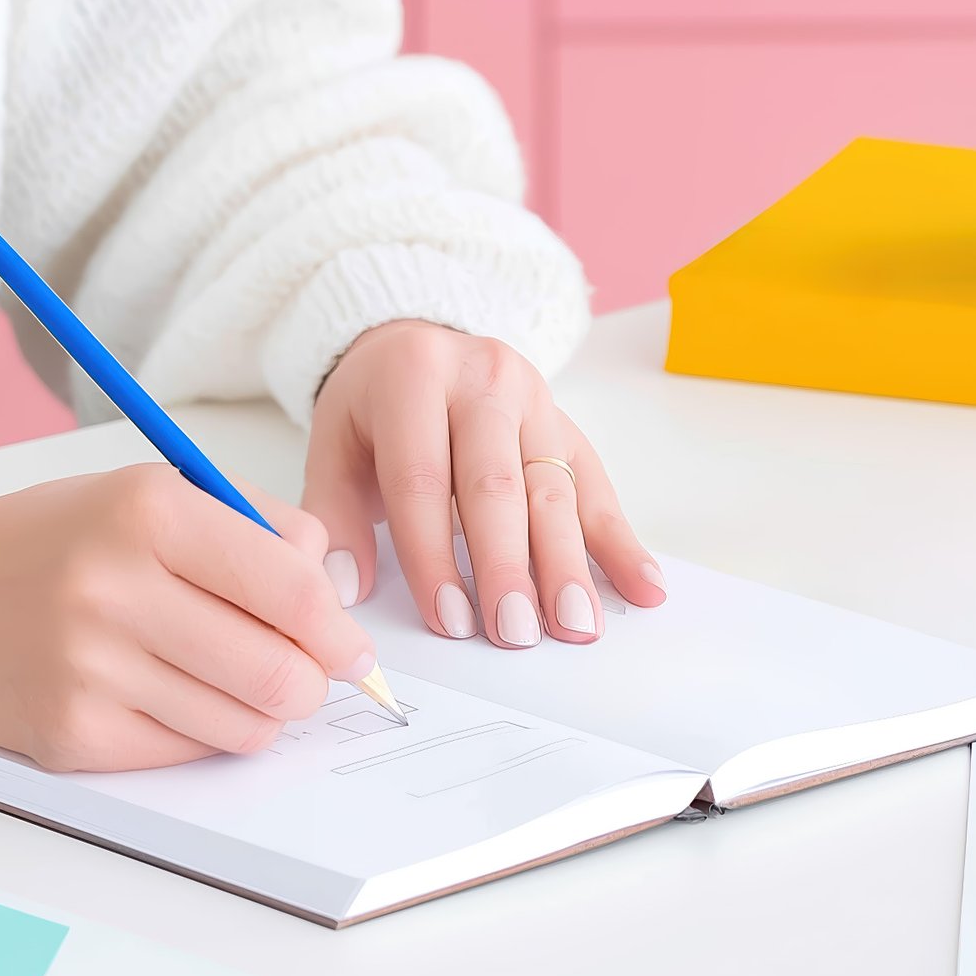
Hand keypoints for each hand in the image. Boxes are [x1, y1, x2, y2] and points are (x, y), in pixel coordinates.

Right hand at [0, 467, 375, 770]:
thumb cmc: (55, 541)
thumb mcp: (148, 494)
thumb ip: (252, 530)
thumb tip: (334, 597)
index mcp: (147, 511)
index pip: (292, 587)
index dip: (338, 628)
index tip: (348, 645)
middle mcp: (114, 586)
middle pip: (281, 671)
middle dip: (309, 682)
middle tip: (300, 674)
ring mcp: (88, 667)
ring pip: (244, 725)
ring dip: (259, 713)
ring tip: (229, 681)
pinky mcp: (69, 733)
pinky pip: (186, 753)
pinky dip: (200, 733)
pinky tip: (168, 698)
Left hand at [302, 321, 664, 647]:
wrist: (414, 342)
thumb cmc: (372, 408)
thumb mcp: (333, 444)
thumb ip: (331, 515)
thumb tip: (342, 591)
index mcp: (415, 377)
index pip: (424, 477)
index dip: (434, 553)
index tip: (448, 618)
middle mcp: (483, 380)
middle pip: (498, 483)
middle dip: (508, 566)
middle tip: (515, 633)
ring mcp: (535, 400)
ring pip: (553, 488)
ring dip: (566, 564)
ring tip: (575, 627)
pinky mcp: (568, 425)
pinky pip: (596, 487)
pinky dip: (621, 543)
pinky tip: (643, 588)